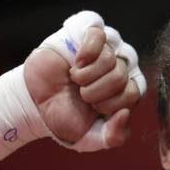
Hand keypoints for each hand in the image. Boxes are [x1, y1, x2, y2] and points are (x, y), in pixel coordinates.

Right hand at [24, 24, 141, 146]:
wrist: (36, 103)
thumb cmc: (66, 116)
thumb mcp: (91, 137)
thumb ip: (114, 136)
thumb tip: (125, 113)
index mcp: (127, 91)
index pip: (134, 94)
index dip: (110, 104)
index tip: (93, 108)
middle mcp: (122, 67)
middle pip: (121, 77)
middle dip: (95, 92)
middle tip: (81, 94)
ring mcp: (107, 48)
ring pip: (111, 58)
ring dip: (86, 75)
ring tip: (75, 78)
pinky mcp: (89, 32)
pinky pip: (99, 34)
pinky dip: (87, 51)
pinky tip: (76, 62)